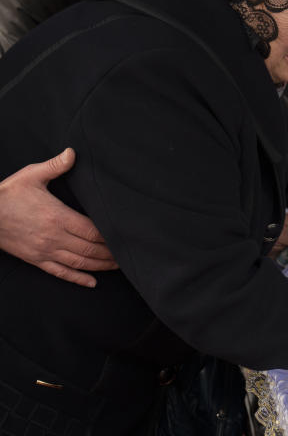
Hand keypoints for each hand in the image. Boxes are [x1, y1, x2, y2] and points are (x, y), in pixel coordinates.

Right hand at [0, 148, 116, 286]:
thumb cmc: (7, 194)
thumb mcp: (31, 176)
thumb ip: (55, 166)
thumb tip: (72, 152)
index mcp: (58, 217)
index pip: (92, 231)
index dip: (110, 236)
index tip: (125, 236)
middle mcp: (54, 237)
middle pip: (90, 249)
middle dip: (111, 253)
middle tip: (127, 254)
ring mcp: (45, 251)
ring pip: (79, 263)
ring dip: (101, 266)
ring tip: (117, 266)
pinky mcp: (36, 260)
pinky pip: (60, 272)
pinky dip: (78, 279)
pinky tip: (92, 282)